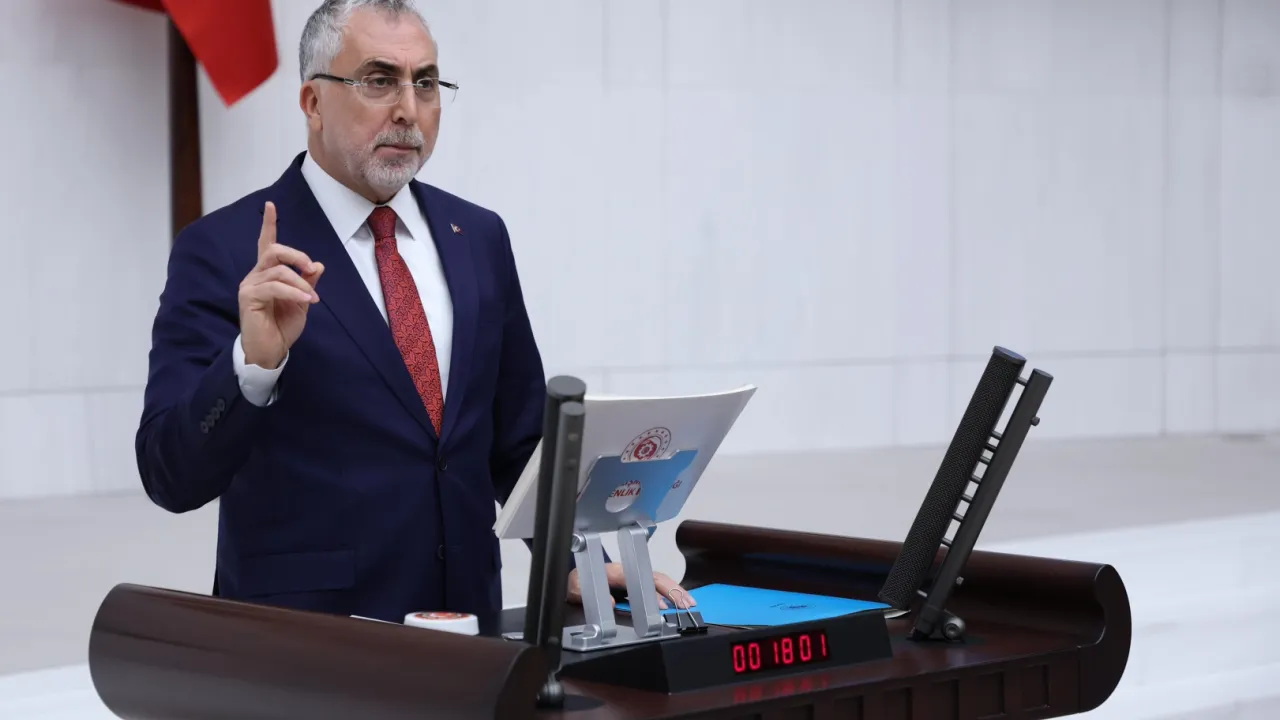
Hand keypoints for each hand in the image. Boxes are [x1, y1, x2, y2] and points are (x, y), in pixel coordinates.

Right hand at [238, 202, 324, 368]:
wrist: (271, 350)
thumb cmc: (282, 326)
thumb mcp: (302, 301)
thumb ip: (308, 283)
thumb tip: (318, 265)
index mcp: (267, 273)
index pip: (266, 243)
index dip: (269, 224)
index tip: (271, 205)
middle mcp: (256, 275)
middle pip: (274, 250)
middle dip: (296, 255)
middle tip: (310, 268)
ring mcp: (250, 285)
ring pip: (278, 270)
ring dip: (300, 283)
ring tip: (310, 299)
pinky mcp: (248, 298)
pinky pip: (274, 287)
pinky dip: (294, 292)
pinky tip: (307, 301)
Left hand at [566, 562, 696, 610]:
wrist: (573, 579)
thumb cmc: (575, 583)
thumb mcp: (575, 590)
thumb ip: (588, 594)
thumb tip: (610, 601)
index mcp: (615, 573)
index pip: (640, 578)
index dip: (655, 590)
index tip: (665, 604)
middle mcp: (627, 572)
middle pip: (656, 578)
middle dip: (674, 590)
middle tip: (687, 604)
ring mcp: (631, 577)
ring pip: (658, 581)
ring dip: (675, 591)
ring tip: (689, 604)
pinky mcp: (633, 584)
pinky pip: (654, 587)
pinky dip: (668, 594)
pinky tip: (675, 604)